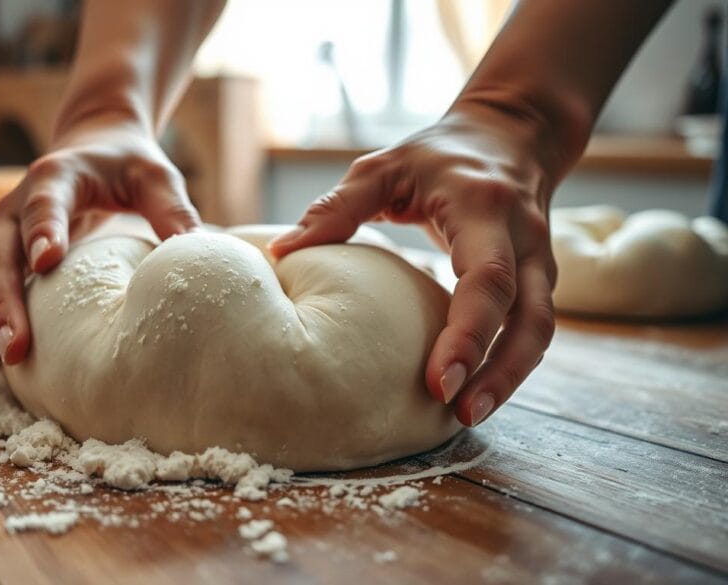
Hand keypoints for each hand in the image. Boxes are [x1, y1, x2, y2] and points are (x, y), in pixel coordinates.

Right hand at [0, 115, 200, 376]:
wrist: (91, 147)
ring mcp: (1, 234)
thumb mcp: (154, 177)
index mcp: (56, 177)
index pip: (44, 203)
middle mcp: (15, 205)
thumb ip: (172, 208)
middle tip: (16, 347)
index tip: (47, 261)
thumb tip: (195, 250)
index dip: (44, 230)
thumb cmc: (127, 166)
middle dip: (4, 303)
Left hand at [269, 103, 557, 426]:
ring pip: (540, 331)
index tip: (436, 381)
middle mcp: (524, 237)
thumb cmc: (437, 155)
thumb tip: (281, 251)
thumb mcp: (383, 166)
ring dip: (510, 378)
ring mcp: (539, 260)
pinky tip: (477, 391)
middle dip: (497, 371)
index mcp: (485, 207)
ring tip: (467, 415)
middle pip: (529, 318)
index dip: (467, 334)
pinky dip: (509, 364)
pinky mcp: (538, 279)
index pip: (487, 279)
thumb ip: (336, 207)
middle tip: (458, 413)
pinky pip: (532, 328)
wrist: (510, 135)